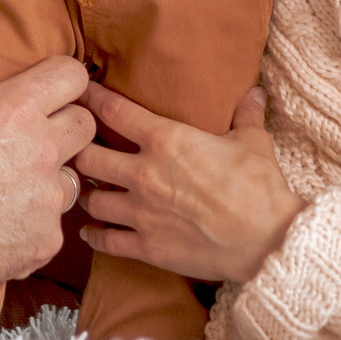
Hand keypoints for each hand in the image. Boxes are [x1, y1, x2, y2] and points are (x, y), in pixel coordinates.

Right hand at [0, 33, 91, 293]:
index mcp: (19, 107)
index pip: (74, 76)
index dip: (63, 80)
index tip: (49, 89)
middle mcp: (44, 149)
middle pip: (85, 124)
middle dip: (65, 125)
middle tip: (34, 134)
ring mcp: (49, 198)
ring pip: (73, 177)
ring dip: (52, 176)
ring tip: (15, 182)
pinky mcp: (47, 239)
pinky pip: (53, 223)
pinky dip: (34, 222)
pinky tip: (4, 221)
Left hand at [73, 83, 302, 284]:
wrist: (267, 241)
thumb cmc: (260, 188)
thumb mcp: (254, 143)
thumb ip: (246, 116)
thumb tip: (255, 94)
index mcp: (166, 140)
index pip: (114, 111)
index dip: (92, 98)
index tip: (80, 93)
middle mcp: (145, 173)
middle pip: (88, 156)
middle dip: (77, 150)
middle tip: (74, 148)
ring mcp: (142, 212)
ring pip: (91, 198)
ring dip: (86, 193)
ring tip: (86, 189)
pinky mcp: (147, 246)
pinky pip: (106, 240)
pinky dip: (94, 235)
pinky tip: (90, 231)